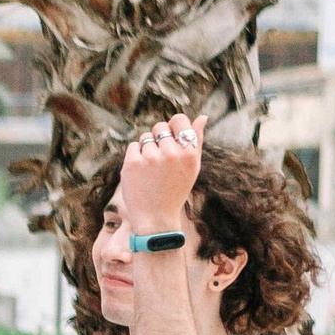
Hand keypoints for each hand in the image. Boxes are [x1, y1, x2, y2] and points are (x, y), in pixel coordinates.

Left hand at [117, 114, 206, 231]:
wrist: (156, 217)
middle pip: (159, 126)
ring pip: (145, 137)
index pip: (179, 119)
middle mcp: (172, 153)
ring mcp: (151, 157)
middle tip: (160, 158)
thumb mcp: (192, 167)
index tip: (171, 137)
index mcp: (189, 153)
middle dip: (158, 138)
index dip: (173, 126)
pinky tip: (141, 172)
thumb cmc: (176, 190)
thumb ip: (197, 140)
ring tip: (152, 169)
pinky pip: (133, 146)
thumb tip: (202, 117)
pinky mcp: (132, 163)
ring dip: (146, 148)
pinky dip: (135, 156)